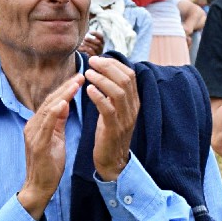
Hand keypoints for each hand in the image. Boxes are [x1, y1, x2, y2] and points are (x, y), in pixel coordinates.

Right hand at [16, 72, 85, 218]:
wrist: (39, 187)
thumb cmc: (48, 165)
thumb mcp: (56, 138)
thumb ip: (58, 121)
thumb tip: (63, 103)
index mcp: (38, 124)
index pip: (52, 101)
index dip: (66, 89)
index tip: (79, 78)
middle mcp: (33, 126)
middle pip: (50, 101)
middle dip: (66, 87)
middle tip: (81, 74)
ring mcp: (33, 134)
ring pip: (48, 109)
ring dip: (62, 95)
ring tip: (76, 84)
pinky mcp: (37, 144)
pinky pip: (46, 125)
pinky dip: (53, 112)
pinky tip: (63, 103)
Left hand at [83, 55, 138, 180]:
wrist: (112, 161)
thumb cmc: (109, 133)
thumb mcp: (114, 110)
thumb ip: (112, 93)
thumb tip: (105, 72)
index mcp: (134, 102)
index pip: (130, 75)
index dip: (114, 64)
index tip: (98, 59)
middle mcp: (133, 108)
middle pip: (126, 80)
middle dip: (108, 67)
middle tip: (92, 61)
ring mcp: (125, 119)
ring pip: (119, 92)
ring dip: (102, 79)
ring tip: (88, 73)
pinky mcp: (114, 129)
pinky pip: (108, 109)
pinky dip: (99, 97)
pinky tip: (88, 90)